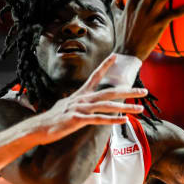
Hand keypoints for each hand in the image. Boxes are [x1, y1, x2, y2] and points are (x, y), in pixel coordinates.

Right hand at [31, 54, 147, 143]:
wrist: (39, 128)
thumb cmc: (53, 119)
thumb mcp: (66, 107)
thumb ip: (76, 104)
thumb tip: (80, 103)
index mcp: (80, 94)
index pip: (94, 76)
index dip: (105, 65)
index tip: (115, 55)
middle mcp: (82, 99)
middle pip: (109, 92)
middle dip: (128, 91)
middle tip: (145, 92)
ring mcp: (80, 109)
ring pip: (107, 106)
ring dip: (126, 107)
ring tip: (140, 109)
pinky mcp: (78, 120)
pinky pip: (98, 119)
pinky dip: (112, 120)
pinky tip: (124, 120)